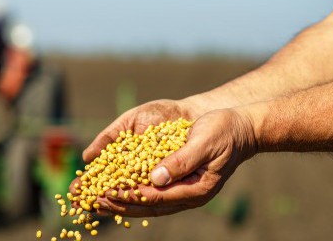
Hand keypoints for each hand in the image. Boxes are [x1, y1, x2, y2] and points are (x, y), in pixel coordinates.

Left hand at [86, 108, 258, 216]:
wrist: (241, 128)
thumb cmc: (225, 130)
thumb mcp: (205, 141)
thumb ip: (182, 160)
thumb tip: (156, 178)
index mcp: (197, 189)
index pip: (157, 197)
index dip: (130, 195)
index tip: (106, 192)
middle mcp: (189, 195)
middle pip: (148, 206)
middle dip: (118, 204)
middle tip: (92, 203)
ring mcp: (184, 191)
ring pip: (147, 203)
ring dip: (121, 202)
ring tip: (96, 202)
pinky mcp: (179, 183)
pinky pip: (151, 193)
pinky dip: (131, 193)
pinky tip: (114, 192)